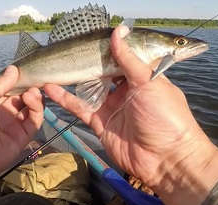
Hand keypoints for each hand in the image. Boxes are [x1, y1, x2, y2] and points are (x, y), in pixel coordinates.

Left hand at [0, 66, 43, 186]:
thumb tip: (13, 70)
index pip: (8, 90)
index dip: (18, 81)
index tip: (28, 71)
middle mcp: (0, 115)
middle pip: (21, 99)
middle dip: (29, 88)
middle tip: (36, 79)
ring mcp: (10, 128)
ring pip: (29, 110)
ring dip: (34, 98)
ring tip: (32, 91)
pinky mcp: (19, 140)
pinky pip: (32, 124)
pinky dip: (36, 111)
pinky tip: (32, 99)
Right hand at [44, 25, 217, 189]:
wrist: (166, 160)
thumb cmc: (166, 118)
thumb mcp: (149, 82)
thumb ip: (129, 59)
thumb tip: (118, 31)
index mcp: (143, 78)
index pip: (122, 58)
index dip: (108, 49)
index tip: (91, 37)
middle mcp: (127, 91)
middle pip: (103, 72)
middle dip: (87, 62)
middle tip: (69, 51)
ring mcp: (113, 108)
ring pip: (88, 89)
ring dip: (72, 79)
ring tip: (54, 66)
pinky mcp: (101, 124)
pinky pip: (81, 108)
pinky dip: (66, 99)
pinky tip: (50, 87)